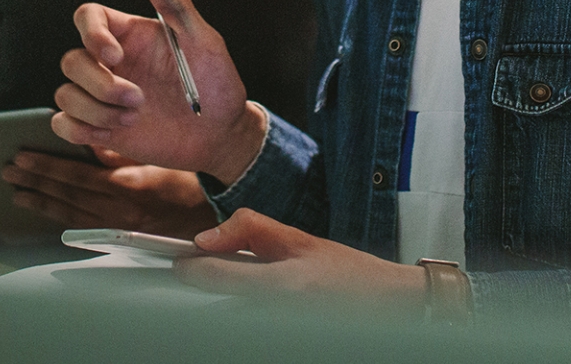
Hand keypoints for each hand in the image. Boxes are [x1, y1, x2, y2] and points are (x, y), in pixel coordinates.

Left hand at [1, 147, 218, 236]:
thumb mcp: (159, 160)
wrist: (211, 219)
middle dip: (35, 182)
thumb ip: (123, 153)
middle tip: (9, 172)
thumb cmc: (189, 183)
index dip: (47, 167)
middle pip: (66, 197)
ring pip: (69, 214)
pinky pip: (81, 227)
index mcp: (129, 189)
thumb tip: (90, 146)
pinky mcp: (119, 237)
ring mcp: (117, 228)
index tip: (23, 157)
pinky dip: (59, 217)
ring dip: (40, 201)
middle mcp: (119, 213)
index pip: (77, 178)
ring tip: (17, 191)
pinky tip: (44, 208)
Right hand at [53, 0, 263, 178]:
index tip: (115, 56)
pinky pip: (64, 124)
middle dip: (100, 84)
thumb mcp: (204, 42)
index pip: (88, 17)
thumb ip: (176, 6)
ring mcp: (102, 97)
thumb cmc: (216, 84)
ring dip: (95, 111)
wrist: (220, 134)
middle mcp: (110, 64)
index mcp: (130, 36)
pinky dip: (80, 130)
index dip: (91, 33)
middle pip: (71, 62)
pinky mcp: (99, 127)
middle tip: (138, 100)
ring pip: (65, 95)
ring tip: (133, 119)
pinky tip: (113, 133)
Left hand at [172, 208, 426, 313]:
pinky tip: (265, 300)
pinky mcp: (280, 339)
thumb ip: (251, 230)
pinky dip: (247, 311)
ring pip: (230, 315)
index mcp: (278, 285)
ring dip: (230, 298)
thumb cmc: (351, 274)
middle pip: (215, 301)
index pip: (211, 277)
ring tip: (252, 283)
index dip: (188, 267)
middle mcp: (274, 314)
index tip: (180, 260)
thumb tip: (207, 236)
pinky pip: (249, 324)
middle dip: (210, 282)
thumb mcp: (300, 240)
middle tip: (212, 266)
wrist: (390, 306)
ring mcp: (277, 330)